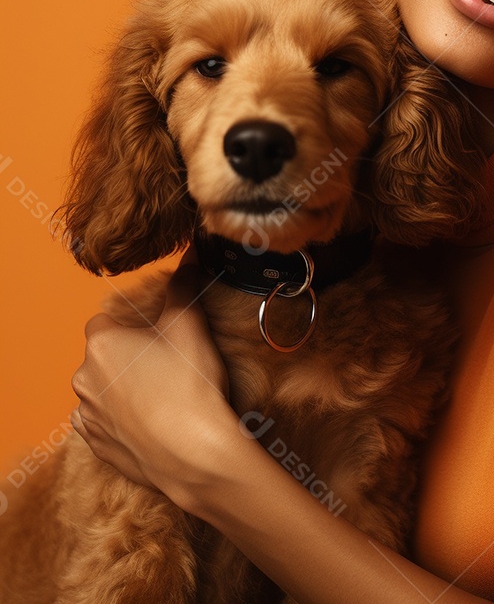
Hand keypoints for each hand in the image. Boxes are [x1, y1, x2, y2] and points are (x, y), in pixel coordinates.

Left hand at [70, 245, 234, 498]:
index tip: (159, 334)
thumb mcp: (191, 324)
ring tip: (165, 397)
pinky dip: (124, 421)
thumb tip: (189, 255)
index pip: (105, 320)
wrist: (193, 454)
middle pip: (104, 357)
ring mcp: (88, 416)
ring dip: (125, 390)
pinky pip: (106, 424)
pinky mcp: (98, 448)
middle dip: (129, 358)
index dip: (133, 325)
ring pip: (103, 391)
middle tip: (168, 365)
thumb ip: (185, 286)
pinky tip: (155, 422)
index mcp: (101, 342)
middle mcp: (84, 378)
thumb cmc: (189, 383)